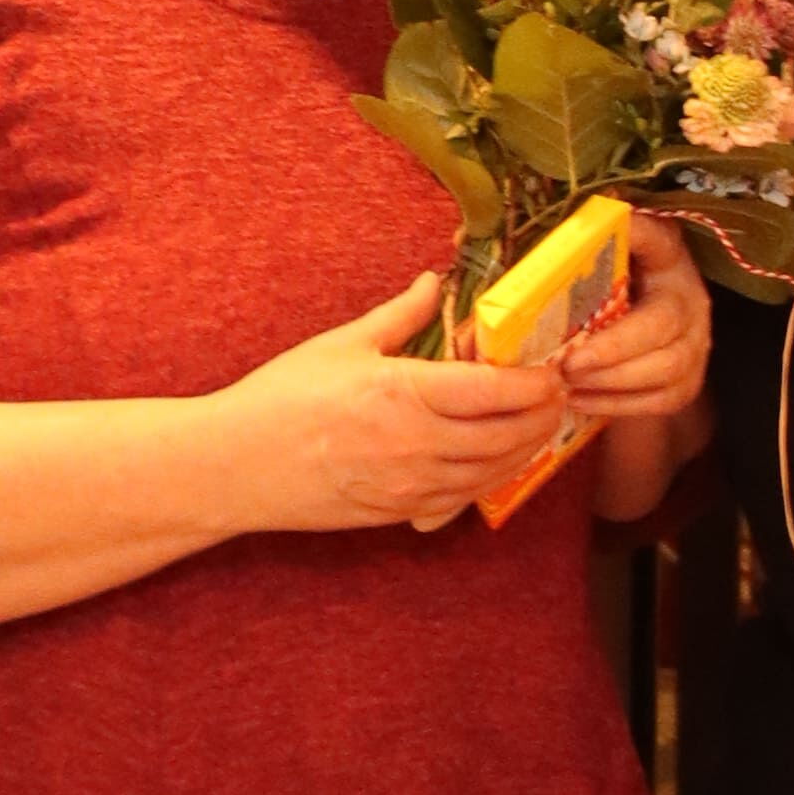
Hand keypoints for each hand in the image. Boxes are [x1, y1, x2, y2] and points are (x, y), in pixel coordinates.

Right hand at [213, 273, 568, 534]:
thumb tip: (433, 282)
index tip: (554, 369)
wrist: (234, 467)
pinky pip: (463, 500)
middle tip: (560, 396)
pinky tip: (498, 461)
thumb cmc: (280, 399)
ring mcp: (411, 485)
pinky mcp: (399, 513)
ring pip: (493, 472)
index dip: (535, 382)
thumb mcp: (341, 345)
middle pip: (508, 435)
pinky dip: (491, 479)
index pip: (496, 390)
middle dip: (544, 416)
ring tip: (540, 425)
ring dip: (526, 449)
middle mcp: (418, 444)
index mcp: (406, 393)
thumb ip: (399, 316)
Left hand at [566, 215, 715, 515]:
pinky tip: (581, 400)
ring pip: (666, 368)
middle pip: (664, 324)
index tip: (611, 232)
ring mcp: (695, 342)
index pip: (661, 239)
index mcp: (666, 256)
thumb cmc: (595, 290)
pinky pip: (662, 399)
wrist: (638, 329)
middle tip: (567, 363)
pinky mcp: (687, 380)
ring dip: (614, 382)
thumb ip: (543, 247)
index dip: (641, 236)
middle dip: (614, 348)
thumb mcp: (580, 261)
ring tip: (568, 386)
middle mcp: (688, 296)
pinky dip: (621, 404)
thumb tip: (463, 236)